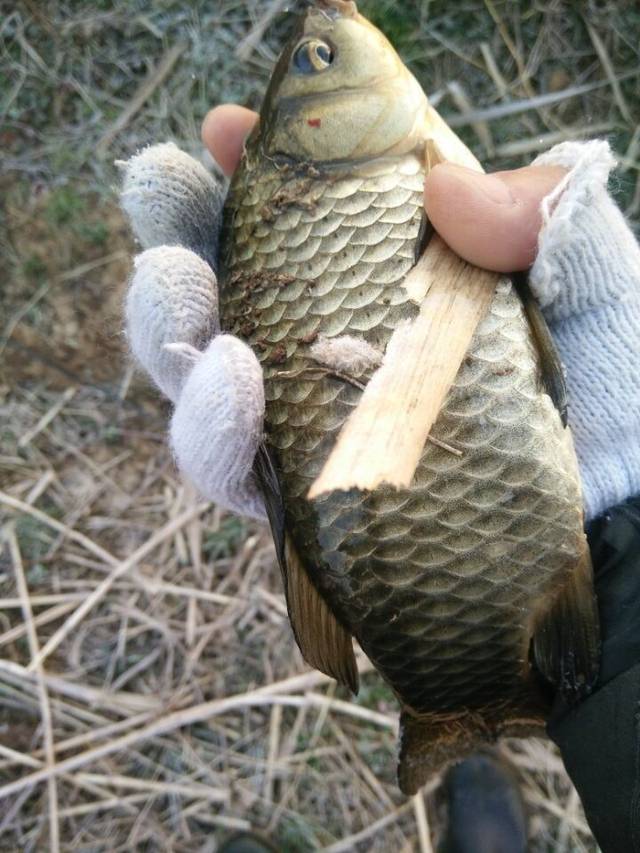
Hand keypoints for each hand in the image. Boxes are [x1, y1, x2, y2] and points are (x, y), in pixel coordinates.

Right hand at [122, 105, 639, 527]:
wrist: (619, 531)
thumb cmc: (620, 405)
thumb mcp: (596, 294)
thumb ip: (547, 223)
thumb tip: (449, 187)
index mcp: (399, 284)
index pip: (312, 217)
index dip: (257, 171)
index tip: (224, 129)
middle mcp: (344, 349)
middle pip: (235, 289)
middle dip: (182, 237)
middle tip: (159, 196)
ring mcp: (318, 425)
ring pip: (209, 374)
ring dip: (175, 324)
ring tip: (174, 283)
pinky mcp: (308, 499)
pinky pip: (236, 464)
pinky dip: (211, 422)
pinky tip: (226, 375)